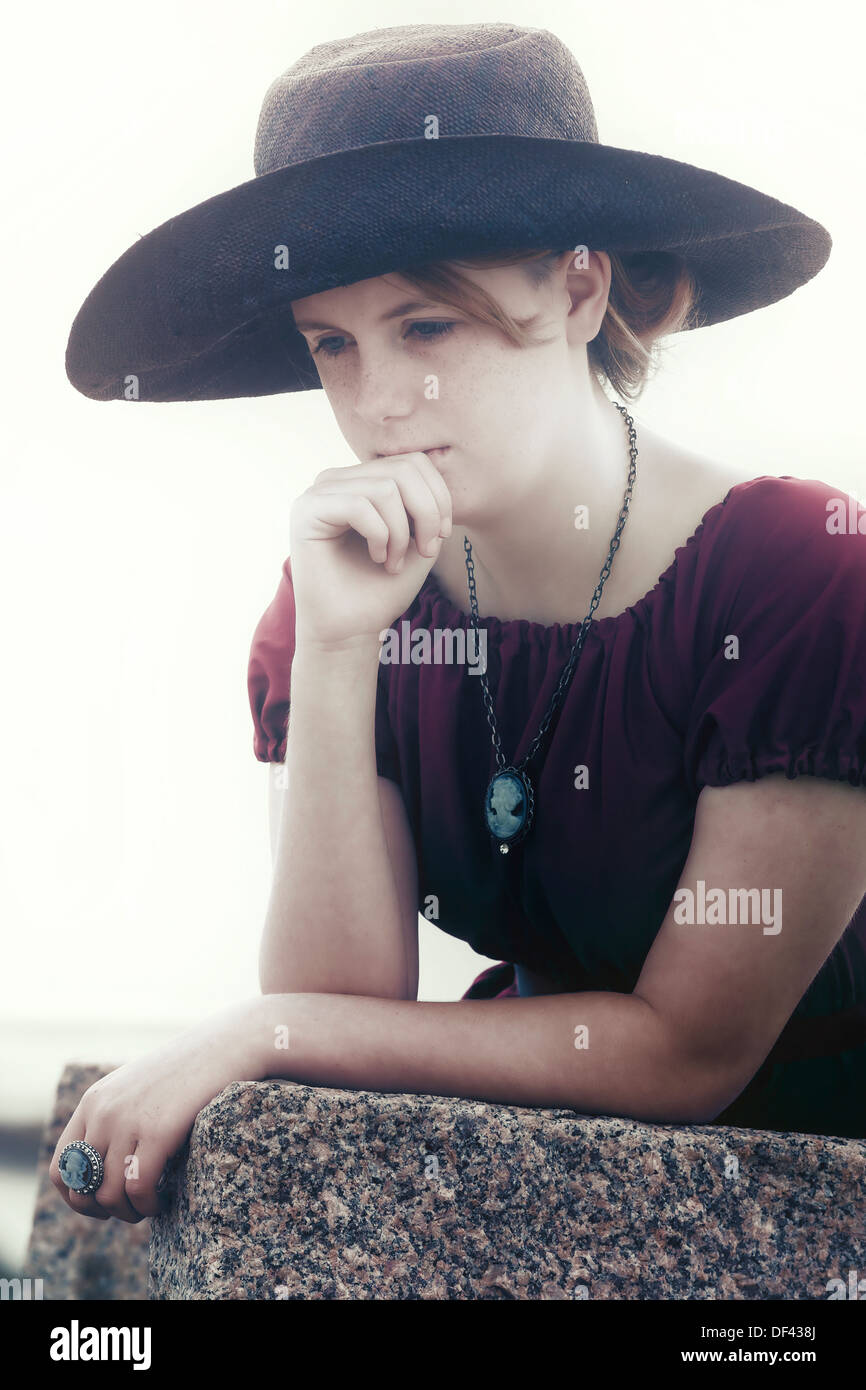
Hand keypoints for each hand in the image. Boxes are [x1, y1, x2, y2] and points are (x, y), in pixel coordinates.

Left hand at [49, 998, 263, 1222]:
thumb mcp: (137, 1089)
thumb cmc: (187, 1070)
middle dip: (104, 1210)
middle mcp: (102, 1112)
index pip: (60, 1168)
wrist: (225, 1044)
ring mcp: (128, 1121)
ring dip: (128, 1212)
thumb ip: (114, 1119)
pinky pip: (137, 1187)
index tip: (102, 1204)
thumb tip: (104, 1169)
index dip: (77, 1197)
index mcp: (93, 1102)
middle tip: (130, 1209)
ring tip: (149, 1206)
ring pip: (108, 1194)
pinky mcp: (158, 1132)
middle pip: (83, 1188)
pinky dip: (148, 1204)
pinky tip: (162, 1200)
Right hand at [289, 451, 453, 647]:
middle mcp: (338, 480)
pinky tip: (377, 558)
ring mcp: (319, 493)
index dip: (438, 497)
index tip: (441, 537)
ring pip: (384, 488)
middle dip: (426, 513)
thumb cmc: (381, 590)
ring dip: (401, 532)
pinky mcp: (306, 510)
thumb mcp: (418, 541)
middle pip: (403, 469)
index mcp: (363, 481)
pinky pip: (358, 506)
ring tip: (393, 562)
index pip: (412, 462)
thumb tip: (436, 480)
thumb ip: (427, 506)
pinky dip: (379, 535)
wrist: (349, 630)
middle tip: (425, 551)